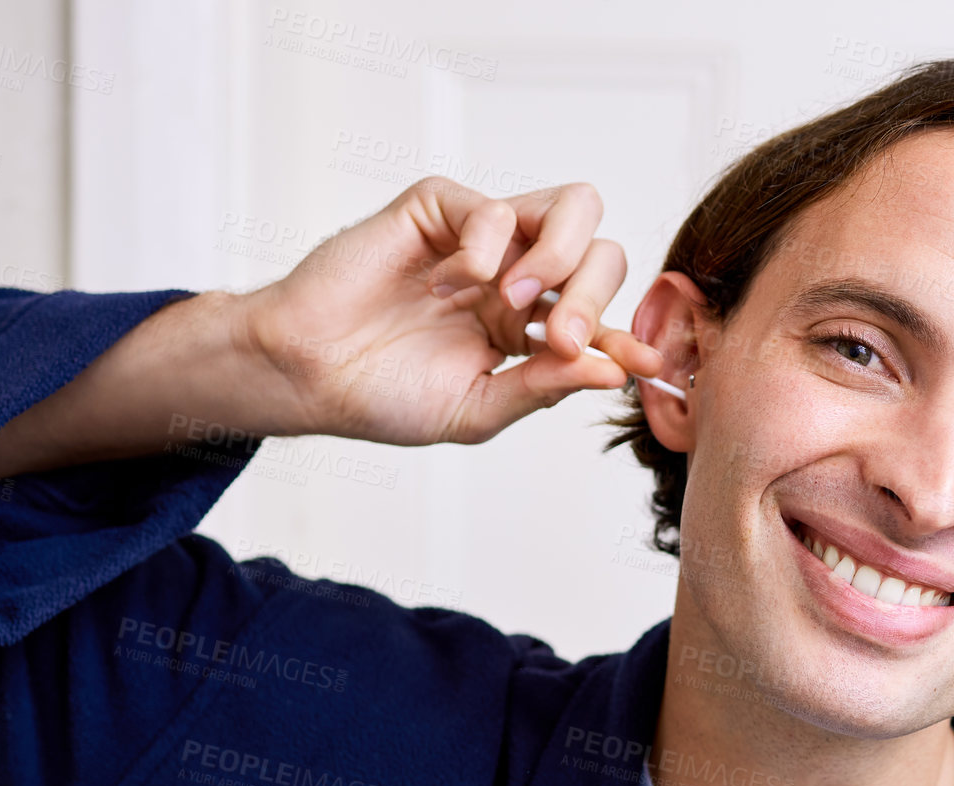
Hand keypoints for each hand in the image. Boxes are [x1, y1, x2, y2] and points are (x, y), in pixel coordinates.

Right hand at [241, 176, 665, 445]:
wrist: (309, 376)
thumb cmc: (384, 394)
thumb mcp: (478, 408)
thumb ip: (545, 386)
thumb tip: (615, 374)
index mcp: (531, 326)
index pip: (602, 318)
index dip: (627, 339)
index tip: (645, 365)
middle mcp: (517, 276)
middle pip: (601, 253)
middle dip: (593, 297)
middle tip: (562, 339)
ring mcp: (483, 240)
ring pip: (571, 208)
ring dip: (558, 258)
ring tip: (515, 303)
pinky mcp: (438, 210)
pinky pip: (493, 207)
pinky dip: (485, 247)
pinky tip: (450, 286)